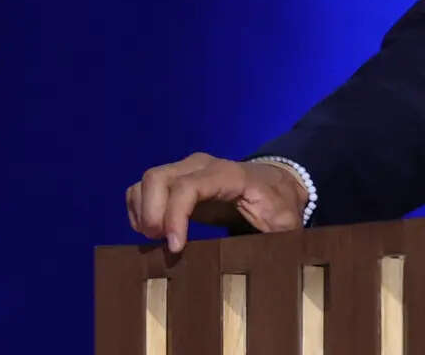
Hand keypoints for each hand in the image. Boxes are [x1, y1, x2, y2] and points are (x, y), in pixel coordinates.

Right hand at [126, 152, 307, 251]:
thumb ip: (279, 235)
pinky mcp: (174, 180)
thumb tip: (274, 259)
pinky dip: (139, 211)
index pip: (188, 187)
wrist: (274, 184)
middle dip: (151, 215)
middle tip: (161, 243)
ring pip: (146, 182)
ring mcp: (185, 169)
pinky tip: (153, 232)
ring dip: (143, 214)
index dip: (175, 217)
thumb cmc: (278, 204)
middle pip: (157, 178)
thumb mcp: (285, 221)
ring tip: (157, 239)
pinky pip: (142, 189)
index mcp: (229, 175)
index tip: (176, 248)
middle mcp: (201, 166)